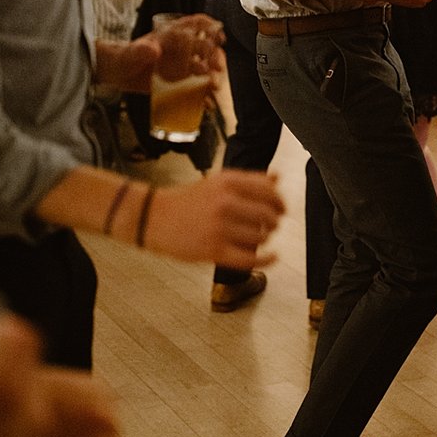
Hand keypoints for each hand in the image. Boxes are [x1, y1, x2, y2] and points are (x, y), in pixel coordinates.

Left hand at [95, 16, 224, 92]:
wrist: (116, 74)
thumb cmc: (123, 57)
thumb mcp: (130, 53)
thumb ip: (140, 51)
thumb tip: (154, 49)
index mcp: (171, 36)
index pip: (195, 25)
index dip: (210, 27)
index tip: (219, 37)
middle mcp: (180, 49)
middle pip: (205, 48)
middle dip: (215, 57)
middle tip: (217, 69)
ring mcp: (180, 66)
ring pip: (204, 68)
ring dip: (213, 76)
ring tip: (214, 87)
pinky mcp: (177, 83)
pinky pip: (194, 88)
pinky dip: (203, 96)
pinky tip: (207, 104)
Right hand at [142, 170, 283, 269]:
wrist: (154, 217)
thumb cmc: (188, 200)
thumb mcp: (218, 182)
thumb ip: (249, 180)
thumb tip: (277, 177)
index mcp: (227, 182)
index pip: (268, 190)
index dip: (280, 201)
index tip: (282, 208)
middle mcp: (225, 202)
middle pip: (268, 214)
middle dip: (275, 221)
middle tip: (273, 225)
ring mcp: (219, 228)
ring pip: (260, 236)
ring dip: (265, 238)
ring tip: (258, 237)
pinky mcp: (213, 251)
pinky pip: (250, 258)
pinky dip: (267, 259)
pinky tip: (273, 256)